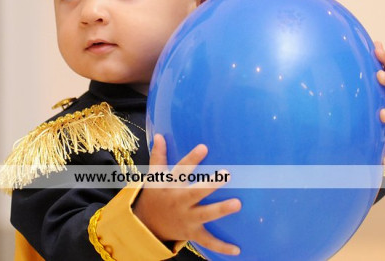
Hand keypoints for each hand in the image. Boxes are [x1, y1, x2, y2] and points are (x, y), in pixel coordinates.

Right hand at [132, 134, 241, 255]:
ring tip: (238, 203)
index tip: (204, 147)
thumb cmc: (155, 195)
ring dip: (221, 210)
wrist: (147, 225)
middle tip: (228, 174)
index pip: (181, 170)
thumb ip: (158, 156)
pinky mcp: (192, 232)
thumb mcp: (154, 176)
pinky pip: (208, 241)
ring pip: (205, 214)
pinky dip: (221, 247)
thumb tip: (159, 135)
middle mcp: (179, 201)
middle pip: (195, 192)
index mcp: (170, 185)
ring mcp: (186, 218)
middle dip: (210, 184)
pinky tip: (238, 250)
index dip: (192, 159)